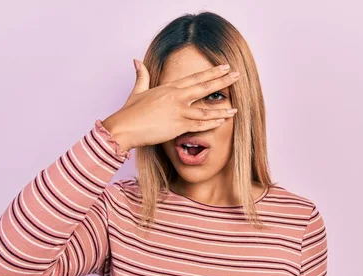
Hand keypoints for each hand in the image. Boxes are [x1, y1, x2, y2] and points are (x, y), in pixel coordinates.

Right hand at [102, 59, 239, 151]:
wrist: (124, 127)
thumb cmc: (130, 112)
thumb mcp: (138, 91)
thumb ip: (142, 75)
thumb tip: (136, 61)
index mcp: (169, 88)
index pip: (195, 77)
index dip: (212, 72)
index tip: (225, 67)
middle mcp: (177, 97)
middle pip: (204, 87)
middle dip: (223, 81)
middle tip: (237, 76)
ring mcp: (179, 111)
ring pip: (205, 109)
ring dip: (222, 109)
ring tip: (235, 109)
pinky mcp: (178, 126)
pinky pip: (200, 125)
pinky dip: (212, 123)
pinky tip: (222, 121)